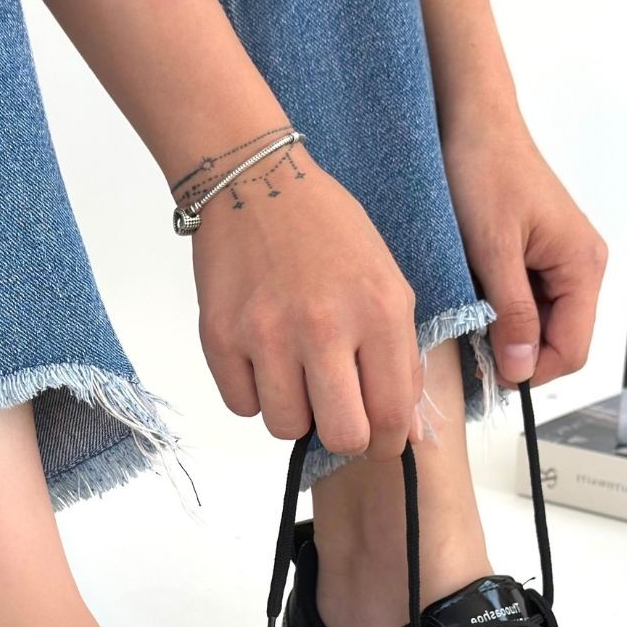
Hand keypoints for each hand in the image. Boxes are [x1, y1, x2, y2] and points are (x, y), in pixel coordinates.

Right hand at [192, 154, 421, 458]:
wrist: (255, 183)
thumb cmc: (329, 233)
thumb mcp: (387, 285)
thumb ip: (401, 361)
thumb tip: (406, 431)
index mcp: (379, 313)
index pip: (390, 417)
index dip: (386, 442)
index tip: (377, 438)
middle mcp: (324, 327)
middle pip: (341, 436)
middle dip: (341, 434)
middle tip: (335, 411)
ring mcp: (267, 333)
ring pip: (285, 427)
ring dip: (294, 411)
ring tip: (296, 372)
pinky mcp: (219, 336)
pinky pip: (241, 405)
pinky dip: (254, 392)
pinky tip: (263, 356)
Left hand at [442, 114, 607, 386]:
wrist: (474, 120)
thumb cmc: (484, 170)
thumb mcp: (492, 248)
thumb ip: (511, 312)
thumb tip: (521, 369)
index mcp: (583, 265)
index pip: (572, 350)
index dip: (532, 371)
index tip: (487, 374)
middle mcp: (583, 265)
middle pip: (560, 339)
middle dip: (519, 350)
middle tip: (471, 346)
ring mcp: (564, 259)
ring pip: (542, 322)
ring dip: (507, 328)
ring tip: (470, 313)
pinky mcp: (542, 253)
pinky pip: (530, 298)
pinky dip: (503, 306)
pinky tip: (476, 294)